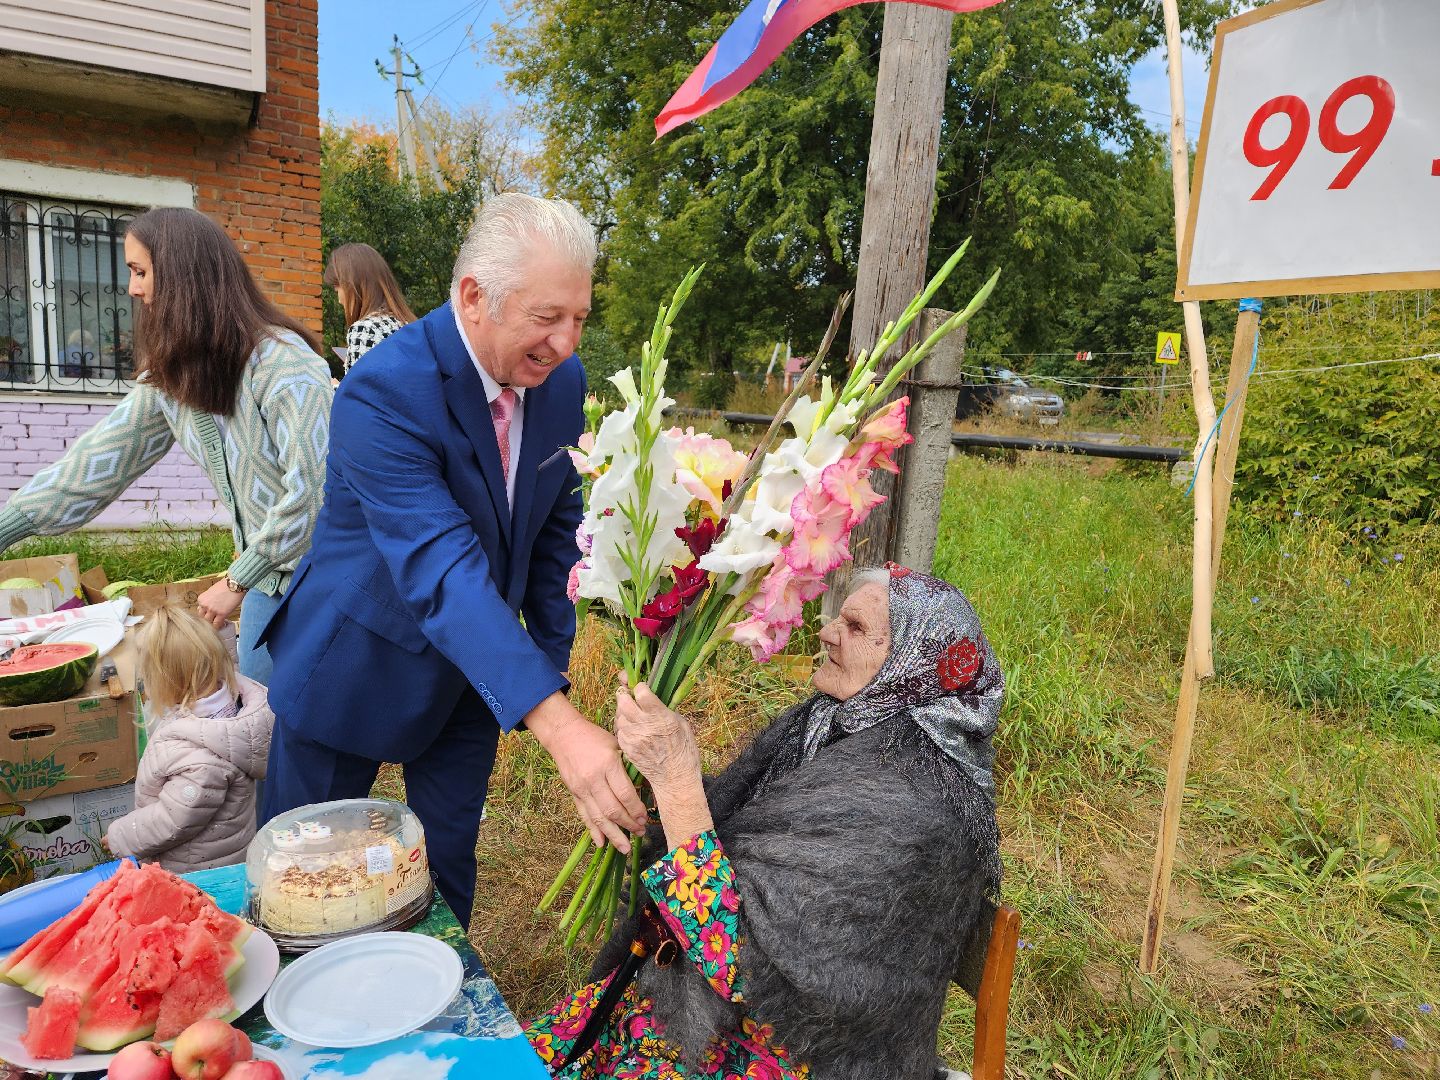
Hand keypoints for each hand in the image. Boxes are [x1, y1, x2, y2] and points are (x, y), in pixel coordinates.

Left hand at [196, 580, 243, 629]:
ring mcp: (212, 610)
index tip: (210, 614)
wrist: (235, 584)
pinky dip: (218, 626)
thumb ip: (208, 599)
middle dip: (208, 618)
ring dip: (213, 622)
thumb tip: (209, 606)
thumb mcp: (212, 591)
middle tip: (214, 619)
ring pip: (208, 622)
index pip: (200, 610)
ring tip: (218, 622)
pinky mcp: (222, 614)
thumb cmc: (226, 585)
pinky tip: (221, 625)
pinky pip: (217, 624)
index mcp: (201, 599)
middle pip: (202, 617)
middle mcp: (205, 605)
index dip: (206, 613)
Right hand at [525, 692, 647, 851]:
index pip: (625, 794)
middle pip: (612, 810)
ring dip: (613, 835)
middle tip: (641, 833)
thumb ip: (628, 767)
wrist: (564, 734)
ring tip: (625, 849)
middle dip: (628, 825)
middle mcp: (593, 779)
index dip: (636, 810)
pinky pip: (584, 815)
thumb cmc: (595, 737)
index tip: (646, 818)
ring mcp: (581, 789)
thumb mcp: (616, 745)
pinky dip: (593, 831)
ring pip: (598, 818)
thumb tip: (644, 789)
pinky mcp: (574, 794)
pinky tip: (601, 844)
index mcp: (607, 764)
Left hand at [615, 681, 701, 791]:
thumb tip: (653, 700)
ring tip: (634, 718)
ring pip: (619, 716)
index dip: (641, 689)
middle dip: (626, 697)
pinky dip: (624, 730)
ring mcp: (633, 737)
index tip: (643, 691)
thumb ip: (665, 710)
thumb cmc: (684, 750)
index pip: (640, 691)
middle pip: (623, 701)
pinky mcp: (627, 748)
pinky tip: (634, 732)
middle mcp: (644, 725)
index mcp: (660, 715)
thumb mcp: (682, 724)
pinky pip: (619, 732)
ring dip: (624, 714)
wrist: (676, 778)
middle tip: (631, 698)